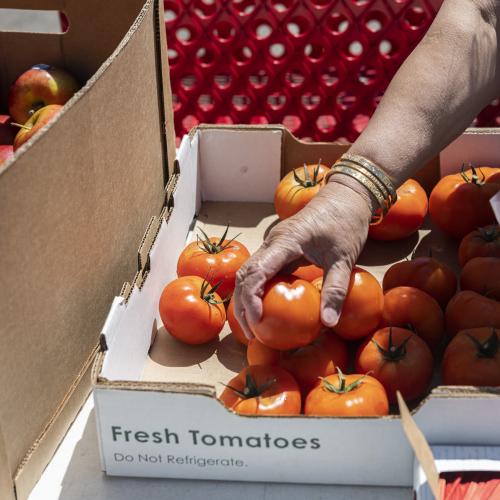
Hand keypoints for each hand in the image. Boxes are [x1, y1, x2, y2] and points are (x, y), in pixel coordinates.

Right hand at [233, 176, 375, 338]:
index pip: (256, 272)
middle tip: (253, 333)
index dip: (251, 299)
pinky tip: (264, 309)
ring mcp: (273, 244)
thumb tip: (328, 323)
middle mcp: (273, 242)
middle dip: (243, 305)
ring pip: (248, 273)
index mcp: (285, 241)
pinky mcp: (277, 248)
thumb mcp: (345, 258)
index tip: (258, 322)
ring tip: (253, 326)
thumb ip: (336, 290)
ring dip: (246, 299)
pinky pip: (259, 270)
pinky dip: (256, 291)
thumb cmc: (346, 223)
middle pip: (244, 275)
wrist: (345, 196)